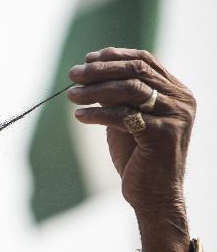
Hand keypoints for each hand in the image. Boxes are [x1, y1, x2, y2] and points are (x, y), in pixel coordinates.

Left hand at [67, 47, 195, 251]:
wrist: (154, 194)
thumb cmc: (138, 157)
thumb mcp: (128, 119)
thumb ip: (117, 96)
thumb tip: (89, 72)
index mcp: (176, 92)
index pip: (145, 61)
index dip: (115, 56)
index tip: (87, 58)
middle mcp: (181, 100)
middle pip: (136, 71)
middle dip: (100, 70)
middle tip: (73, 74)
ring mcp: (175, 116)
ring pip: (129, 90)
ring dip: (95, 90)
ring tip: (70, 95)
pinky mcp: (162, 134)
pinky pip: (124, 116)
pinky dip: (98, 114)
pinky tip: (79, 116)